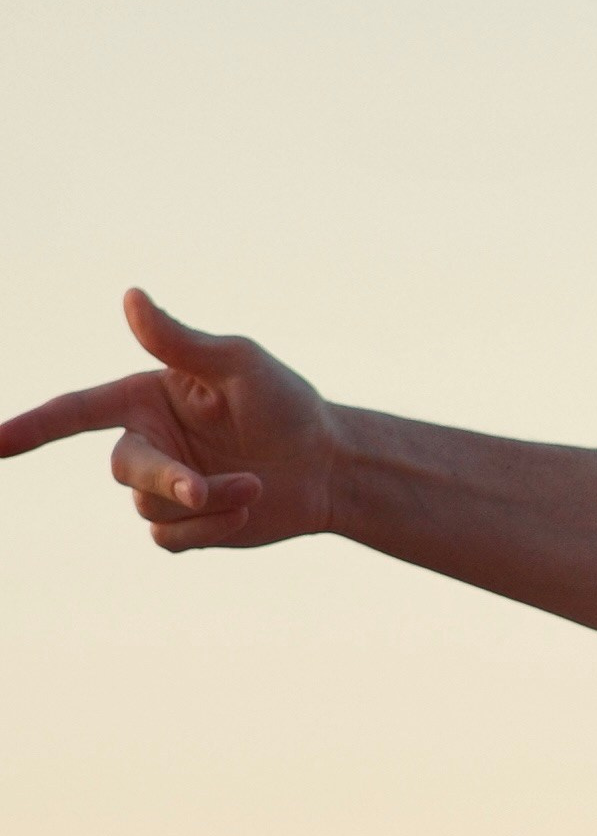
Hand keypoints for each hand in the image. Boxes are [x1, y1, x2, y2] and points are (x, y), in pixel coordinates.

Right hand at [0, 289, 339, 548]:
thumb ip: (180, 340)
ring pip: (152, 508)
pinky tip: (248, 505)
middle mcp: (147, 442)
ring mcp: (162, 487)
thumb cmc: (285, 402)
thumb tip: (131, 297)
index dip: (30, 427)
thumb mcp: (238, 362)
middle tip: (203, 487)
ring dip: (207, 501)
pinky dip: (210, 526)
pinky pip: (171, 538)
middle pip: (123, 469)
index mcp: (145, 398)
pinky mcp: (184, 525)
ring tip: (255, 483)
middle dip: (165, 479)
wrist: (327, 463)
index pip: (74, 412)